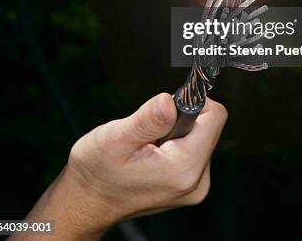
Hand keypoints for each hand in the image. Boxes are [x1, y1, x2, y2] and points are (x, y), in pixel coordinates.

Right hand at [17, 94, 226, 239]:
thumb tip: (170, 100)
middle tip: (148, 130)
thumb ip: (147, 119)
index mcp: (183, 169)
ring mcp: (194, 186)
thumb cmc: (96, 172)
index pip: (215, 117)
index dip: (191, 101)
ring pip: (200, 135)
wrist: (86, 202)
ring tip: (145, 145)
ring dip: (175, 130)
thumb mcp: (115, 138)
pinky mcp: (188, 184)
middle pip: (208, 125)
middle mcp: (196, 181)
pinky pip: (192, 148)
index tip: (165, 105)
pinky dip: (173, 142)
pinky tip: (150, 153)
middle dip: (179, 118)